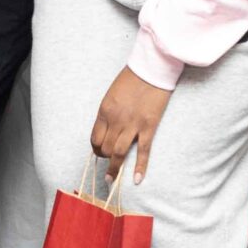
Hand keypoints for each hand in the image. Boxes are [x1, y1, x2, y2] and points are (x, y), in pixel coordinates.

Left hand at [89, 67, 171, 183]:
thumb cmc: (133, 77)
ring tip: (111, 179)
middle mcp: (116, 120)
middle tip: (109, 160)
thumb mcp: (113, 94)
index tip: (100, 151)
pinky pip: (143, 151)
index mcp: (104, 110)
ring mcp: (132, 124)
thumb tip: (108, 128)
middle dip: (105, 157)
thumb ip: (109, 112)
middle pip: (105, 148)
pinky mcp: (149, 126)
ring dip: (114, 167)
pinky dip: (140, 167)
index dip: (96, 148)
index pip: (94, 138)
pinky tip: (137, 179)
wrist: (152, 67)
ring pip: (118, 153)